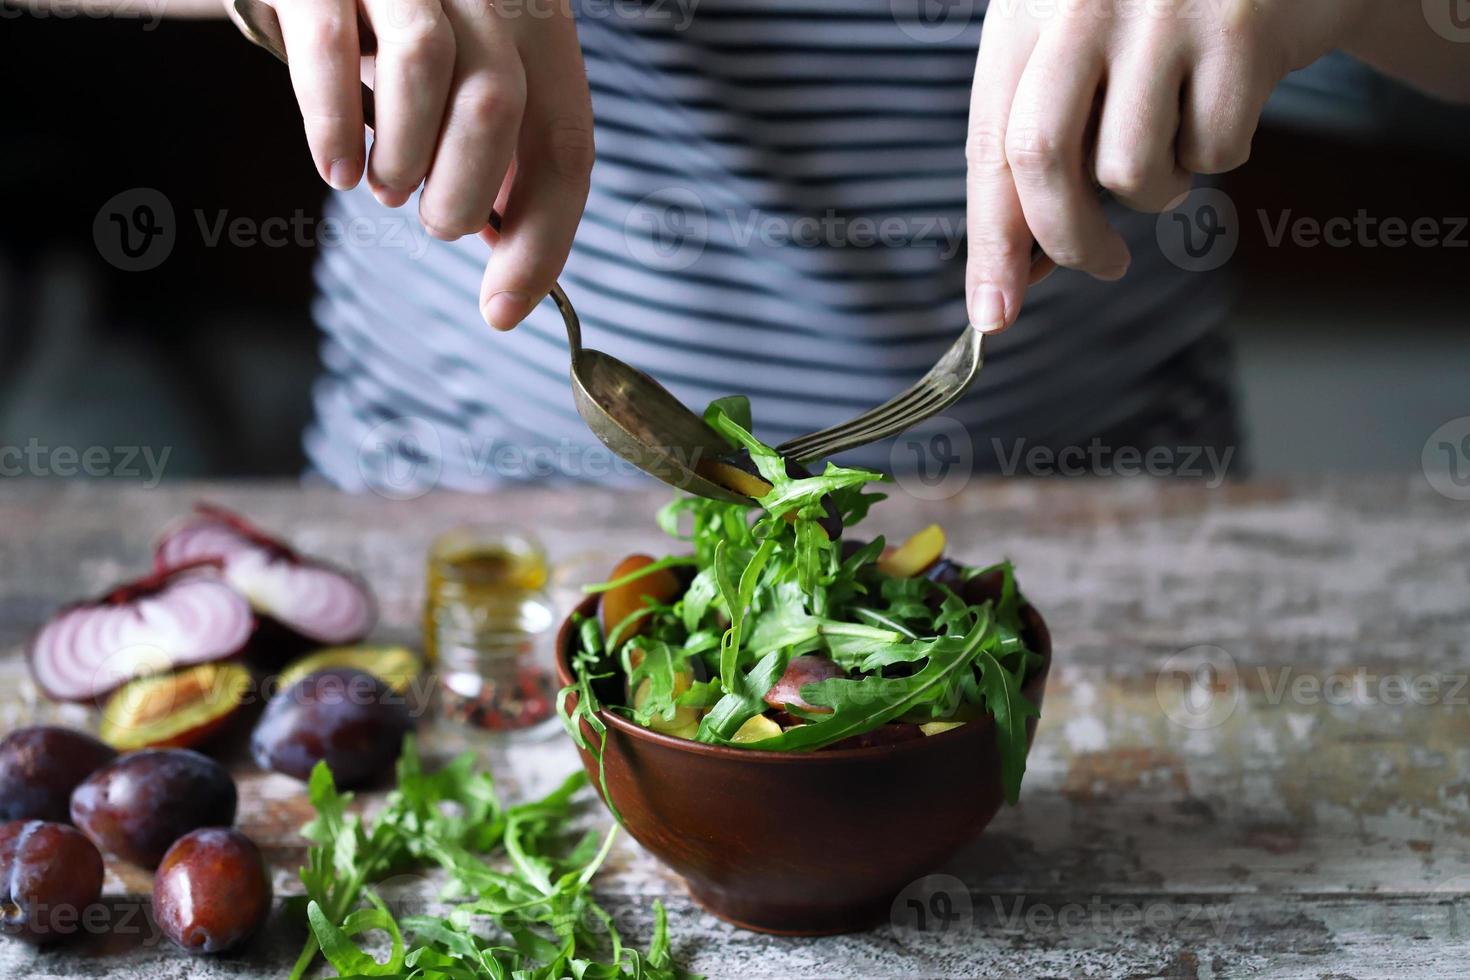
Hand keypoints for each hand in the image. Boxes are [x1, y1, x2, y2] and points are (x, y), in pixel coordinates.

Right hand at [230, 0, 593, 329]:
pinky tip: (335, 168)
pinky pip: (330, 45)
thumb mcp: (458, 76)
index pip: (565, 137)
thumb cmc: (382, 28)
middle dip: (465, 194)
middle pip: (499, 102)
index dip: (541, 236)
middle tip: (435, 222)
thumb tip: (513, 244)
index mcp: (534, 17)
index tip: (504, 307)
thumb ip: (492, 143)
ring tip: (388, 187)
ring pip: (425, 63)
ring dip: (405, 157)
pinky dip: (334, 121)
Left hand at [964, 0, 1367, 331]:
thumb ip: (1042, 145)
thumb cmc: (1160, 18)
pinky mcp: (1239, 30)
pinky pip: (1212, 151)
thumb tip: (1016, 273)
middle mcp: (1082, 1)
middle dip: (1069, 238)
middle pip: (1042, 158)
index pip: (990, 144)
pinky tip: (1224, 99)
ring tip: (1174, 142)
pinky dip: (1217, 152)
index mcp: (1025, 9)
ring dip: (1157, 189)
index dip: (990, 240)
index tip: (992, 312)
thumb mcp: (1081, 56)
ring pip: (1131, 168)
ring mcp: (1162, 11)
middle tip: (1101, 264)